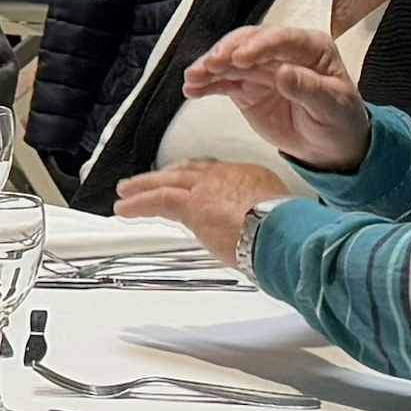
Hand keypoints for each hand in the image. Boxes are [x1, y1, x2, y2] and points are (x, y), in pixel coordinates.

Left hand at [113, 158, 308, 271]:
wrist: (281, 231)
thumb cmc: (287, 233)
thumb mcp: (278, 221)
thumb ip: (261, 225)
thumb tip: (255, 240)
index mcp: (250, 177)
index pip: (216, 173)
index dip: (197, 177)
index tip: (188, 183)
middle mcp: (227, 176)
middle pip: (189, 171)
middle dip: (168, 175)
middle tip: (152, 179)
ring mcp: (207, 187)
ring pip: (168, 181)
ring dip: (144, 186)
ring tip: (127, 192)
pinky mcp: (191, 204)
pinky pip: (157, 200)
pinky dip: (138, 204)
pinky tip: (124, 209)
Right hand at [173, 25, 371, 171]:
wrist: (329, 147)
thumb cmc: (339, 121)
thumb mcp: (332, 106)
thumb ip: (308, 89)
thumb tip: (284, 73)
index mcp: (311, 48)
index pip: (281, 39)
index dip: (259, 46)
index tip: (240, 58)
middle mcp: (283, 52)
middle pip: (249, 43)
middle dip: (227, 52)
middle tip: (210, 65)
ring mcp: (262, 69)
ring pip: (231, 60)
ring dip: (209, 67)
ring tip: (193, 78)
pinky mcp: (247, 87)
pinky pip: (223, 82)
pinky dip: (207, 85)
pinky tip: (192, 90)